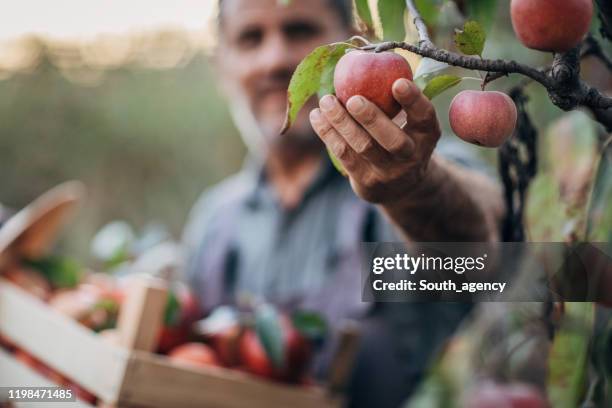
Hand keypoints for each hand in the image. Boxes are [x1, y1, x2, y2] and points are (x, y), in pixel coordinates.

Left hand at [309, 78, 440, 203]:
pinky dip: (328, 134)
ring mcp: (389, 173)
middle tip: (353, 99)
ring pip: (362, 147)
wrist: (400, 187)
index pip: (424, 117)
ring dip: (340, 122)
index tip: (398, 82)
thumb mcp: (410, 122)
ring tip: (325, 101)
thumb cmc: (401, 137)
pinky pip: (344, 155)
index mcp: (426, 135)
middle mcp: (412, 156)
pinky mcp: (367, 182)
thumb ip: (395, 99)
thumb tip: (365, 58)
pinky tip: (317, 116)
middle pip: (393, 140)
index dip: (413, 100)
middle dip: (372, 119)